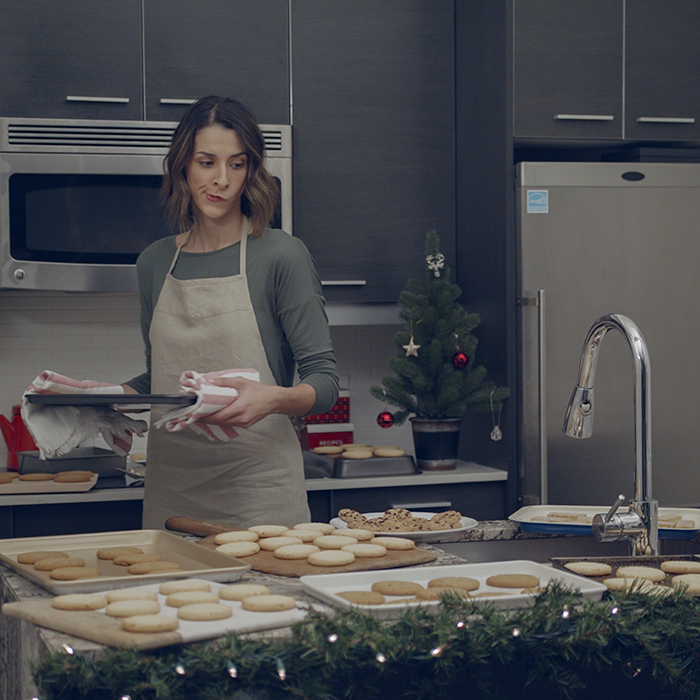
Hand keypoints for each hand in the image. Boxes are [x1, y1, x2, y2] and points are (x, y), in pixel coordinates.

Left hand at [200, 377, 316, 428]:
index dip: (205, 417)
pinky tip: (218, 415)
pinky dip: (223, 420)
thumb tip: (211, 382)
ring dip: (214, 420)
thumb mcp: (242, 382)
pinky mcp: (246, 424)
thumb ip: (225, 382)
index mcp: (239, 408)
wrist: (274, 400)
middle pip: (219, 422)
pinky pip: (231, 423)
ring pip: (224, 424)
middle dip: (207, 419)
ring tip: (205, 414)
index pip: (217, 416)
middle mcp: (241, 418)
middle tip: (197, 414)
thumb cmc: (260, 391)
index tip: (196, 414)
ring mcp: (244, 423)